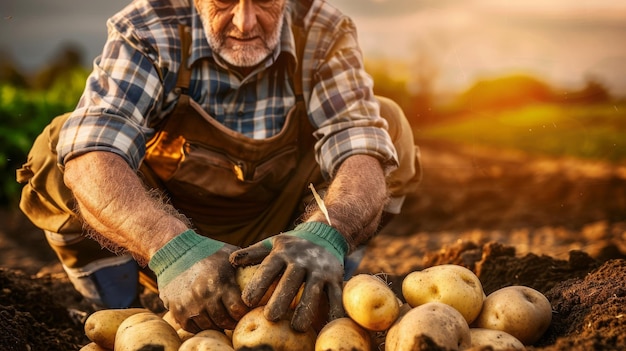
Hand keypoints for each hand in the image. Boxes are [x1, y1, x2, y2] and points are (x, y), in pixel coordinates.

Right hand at [149, 230, 248, 331]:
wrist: (175, 250)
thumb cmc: (208, 251)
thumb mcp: (230, 254)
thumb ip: (246, 264)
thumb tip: (269, 269)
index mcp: (220, 281)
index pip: (238, 309)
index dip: (244, 312)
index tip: (247, 310)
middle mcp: (205, 295)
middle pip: (224, 321)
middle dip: (233, 321)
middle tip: (236, 319)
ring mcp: (189, 304)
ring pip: (209, 326)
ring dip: (217, 324)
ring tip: (222, 319)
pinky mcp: (176, 310)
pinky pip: (191, 327)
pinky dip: (200, 326)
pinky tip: (206, 319)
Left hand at [229, 222, 347, 331]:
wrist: (326, 234)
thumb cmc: (293, 246)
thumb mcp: (273, 243)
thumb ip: (253, 253)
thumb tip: (231, 261)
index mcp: (283, 253)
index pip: (268, 268)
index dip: (257, 284)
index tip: (246, 301)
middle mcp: (302, 260)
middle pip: (291, 280)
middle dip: (281, 299)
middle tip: (270, 318)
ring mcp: (320, 269)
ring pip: (313, 290)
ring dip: (306, 309)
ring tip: (297, 328)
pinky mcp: (335, 277)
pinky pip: (336, 295)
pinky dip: (335, 310)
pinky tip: (329, 324)